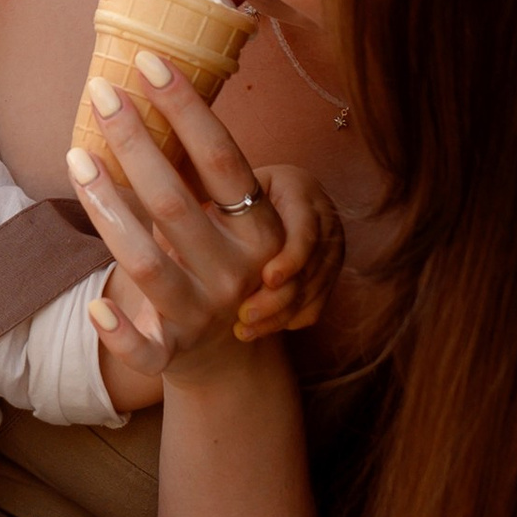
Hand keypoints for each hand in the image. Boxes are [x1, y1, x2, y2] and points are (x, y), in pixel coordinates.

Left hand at [67, 58, 298, 388]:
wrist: (232, 357)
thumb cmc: (217, 262)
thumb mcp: (224, 220)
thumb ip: (195, 172)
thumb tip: (145, 86)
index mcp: (259, 230)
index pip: (221, 158)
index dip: (186, 108)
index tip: (149, 61)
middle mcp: (238, 272)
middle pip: (176, 203)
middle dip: (135, 142)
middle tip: (100, 92)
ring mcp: (204, 314)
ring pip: (148, 263)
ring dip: (106, 209)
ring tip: (76, 156)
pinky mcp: (173, 353)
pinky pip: (143, 349)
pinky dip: (118, 331)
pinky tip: (95, 305)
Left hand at [224, 159, 343, 342]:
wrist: (264, 203)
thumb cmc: (233, 194)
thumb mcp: (227, 187)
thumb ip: (215, 199)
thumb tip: (185, 215)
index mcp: (301, 190)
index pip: (306, 228)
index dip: (290, 257)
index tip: (267, 279)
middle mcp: (324, 219)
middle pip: (311, 267)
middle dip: (280, 297)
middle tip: (245, 316)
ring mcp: (331, 249)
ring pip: (313, 290)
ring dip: (280, 314)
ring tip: (243, 330)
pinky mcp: (328, 275)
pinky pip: (316, 305)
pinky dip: (290, 319)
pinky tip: (260, 329)